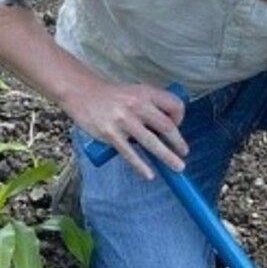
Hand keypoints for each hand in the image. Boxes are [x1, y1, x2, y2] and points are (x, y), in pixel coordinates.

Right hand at [66, 81, 187, 176]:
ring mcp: (123, 120)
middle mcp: (137, 105)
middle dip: (178, 142)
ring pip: (151, 142)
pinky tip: (149, 175)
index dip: (179, 118)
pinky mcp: (110, 133)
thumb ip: (149, 107)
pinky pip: (129, 153)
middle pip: (166, 126)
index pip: (174, 105)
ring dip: (167, 157)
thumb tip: (167, 130)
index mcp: (146, 93)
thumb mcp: (134, 93)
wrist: (81, 92)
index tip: (176, 127)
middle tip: (184, 153)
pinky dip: (141, 166)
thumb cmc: (110, 97)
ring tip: (178, 167)